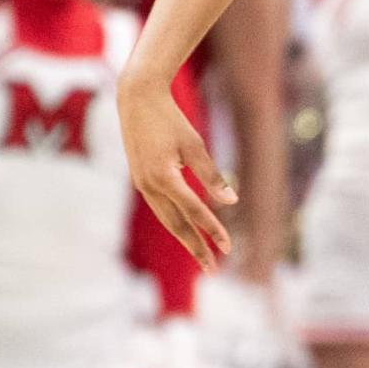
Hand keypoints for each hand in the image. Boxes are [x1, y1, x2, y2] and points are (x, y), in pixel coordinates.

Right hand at [120, 72, 235, 268]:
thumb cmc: (170, 119)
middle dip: (195, 247)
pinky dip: (173, 221)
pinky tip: (185, 228)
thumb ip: (212, 175)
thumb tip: (231, 201)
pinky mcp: (140, 179)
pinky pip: (159, 207)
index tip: (228, 247)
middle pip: (176, 224)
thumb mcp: (195, 145)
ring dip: (184, 237)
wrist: (137, 99)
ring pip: (165, 219)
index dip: (213, 230)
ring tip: (201, 255)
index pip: (194, 211)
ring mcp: (141, 184)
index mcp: (164, 177)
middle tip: (213, 267)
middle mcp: (149, 185)